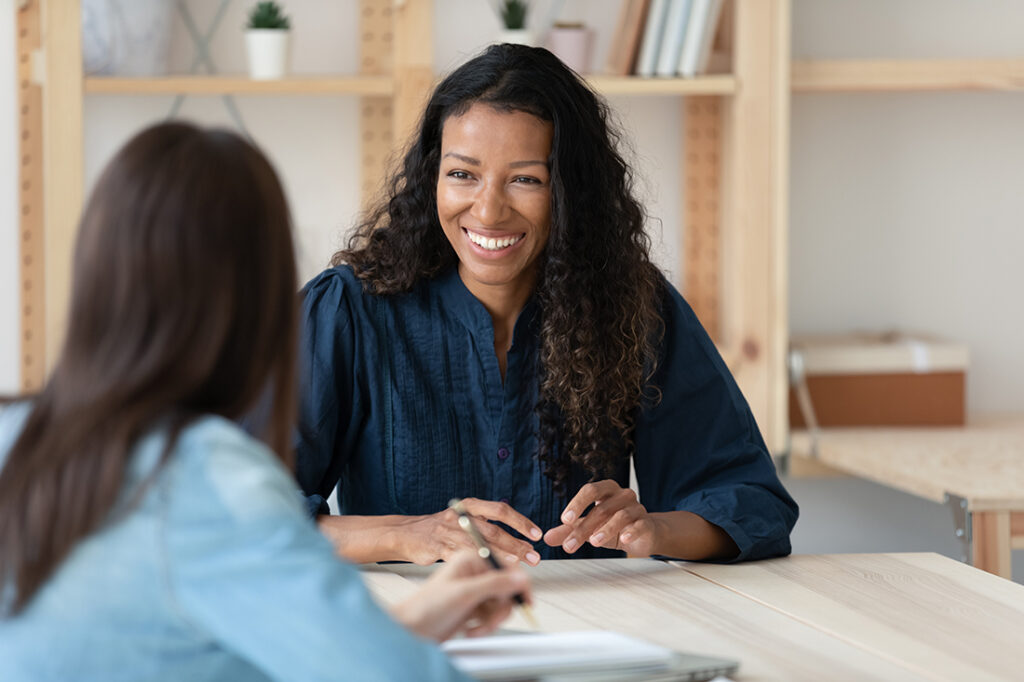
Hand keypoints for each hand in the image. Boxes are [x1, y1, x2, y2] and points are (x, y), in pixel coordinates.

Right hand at [390, 498, 542, 565]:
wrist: (409, 534)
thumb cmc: (442, 529)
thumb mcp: (465, 519)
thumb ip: (487, 526)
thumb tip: (519, 542)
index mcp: (470, 506)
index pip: (500, 510)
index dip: (520, 522)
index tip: (536, 534)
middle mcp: (461, 517)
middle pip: (494, 531)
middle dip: (516, 544)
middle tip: (533, 555)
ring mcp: (449, 533)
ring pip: (480, 546)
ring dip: (502, 557)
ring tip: (519, 565)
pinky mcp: (439, 549)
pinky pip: (463, 559)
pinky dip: (479, 566)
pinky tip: (491, 573)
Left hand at [390, 550, 531, 641]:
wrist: (410, 631)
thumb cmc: (425, 607)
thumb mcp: (464, 593)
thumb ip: (495, 584)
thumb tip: (521, 577)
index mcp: (472, 559)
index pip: (507, 567)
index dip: (518, 584)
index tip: (525, 600)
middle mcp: (474, 573)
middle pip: (507, 589)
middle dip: (499, 609)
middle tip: (490, 620)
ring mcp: (474, 591)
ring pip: (501, 606)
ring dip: (491, 621)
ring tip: (476, 627)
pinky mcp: (473, 608)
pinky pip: (492, 616)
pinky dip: (485, 626)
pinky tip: (470, 629)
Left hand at [543, 480, 659, 556]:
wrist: (644, 535)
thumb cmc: (614, 526)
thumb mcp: (589, 527)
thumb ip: (569, 530)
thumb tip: (547, 537)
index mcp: (606, 490)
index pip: (590, 490)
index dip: (577, 503)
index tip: (564, 520)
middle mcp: (622, 495)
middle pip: (602, 507)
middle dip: (584, 526)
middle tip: (570, 544)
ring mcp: (637, 508)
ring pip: (620, 515)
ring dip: (605, 529)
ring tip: (593, 542)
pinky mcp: (647, 522)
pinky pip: (640, 524)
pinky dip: (631, 530)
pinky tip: (623, 538)